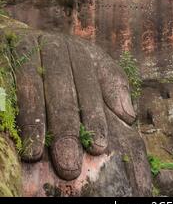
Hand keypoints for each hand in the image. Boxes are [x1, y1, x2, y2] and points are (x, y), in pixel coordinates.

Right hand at [0, 19, 135, 180]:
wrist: (20, 39)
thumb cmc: (63, 64)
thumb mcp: (92, 67)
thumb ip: (112, 87)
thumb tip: (129, 115)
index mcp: (80, 51)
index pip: (90, 84)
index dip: (95, 116)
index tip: (99, 146)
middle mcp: (55, 46)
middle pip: (62, 89)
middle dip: (66, 127)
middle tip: (70, 164)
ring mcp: (28, 49)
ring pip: (32, 87)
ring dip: (34, 122)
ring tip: (36, 154)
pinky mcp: (7, 55)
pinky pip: (9, 84)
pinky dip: (14, 109)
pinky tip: (15, 132)